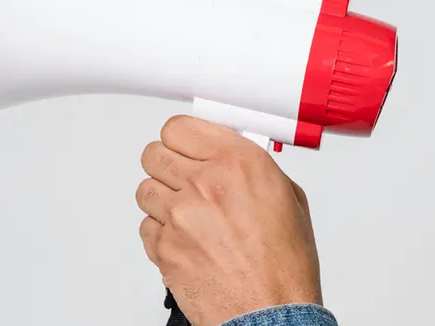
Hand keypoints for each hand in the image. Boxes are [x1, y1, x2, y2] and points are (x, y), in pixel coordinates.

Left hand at [136, 115, 322, 325]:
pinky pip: (145, 226)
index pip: (180, 127)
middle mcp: (204, 184)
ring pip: (145, 189)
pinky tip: (186, 239)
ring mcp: (179, 216)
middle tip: (184, 177)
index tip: (187, 145)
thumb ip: (254, 169)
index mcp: (239, 163)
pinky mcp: (164, 247)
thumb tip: (231, 157)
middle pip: (154, 153)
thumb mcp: (288, 198)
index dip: (183, 138)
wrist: (272, 312)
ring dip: (162, 198)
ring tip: (187, 214)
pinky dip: (161, 232)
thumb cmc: (285, 265)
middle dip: (169, 164)